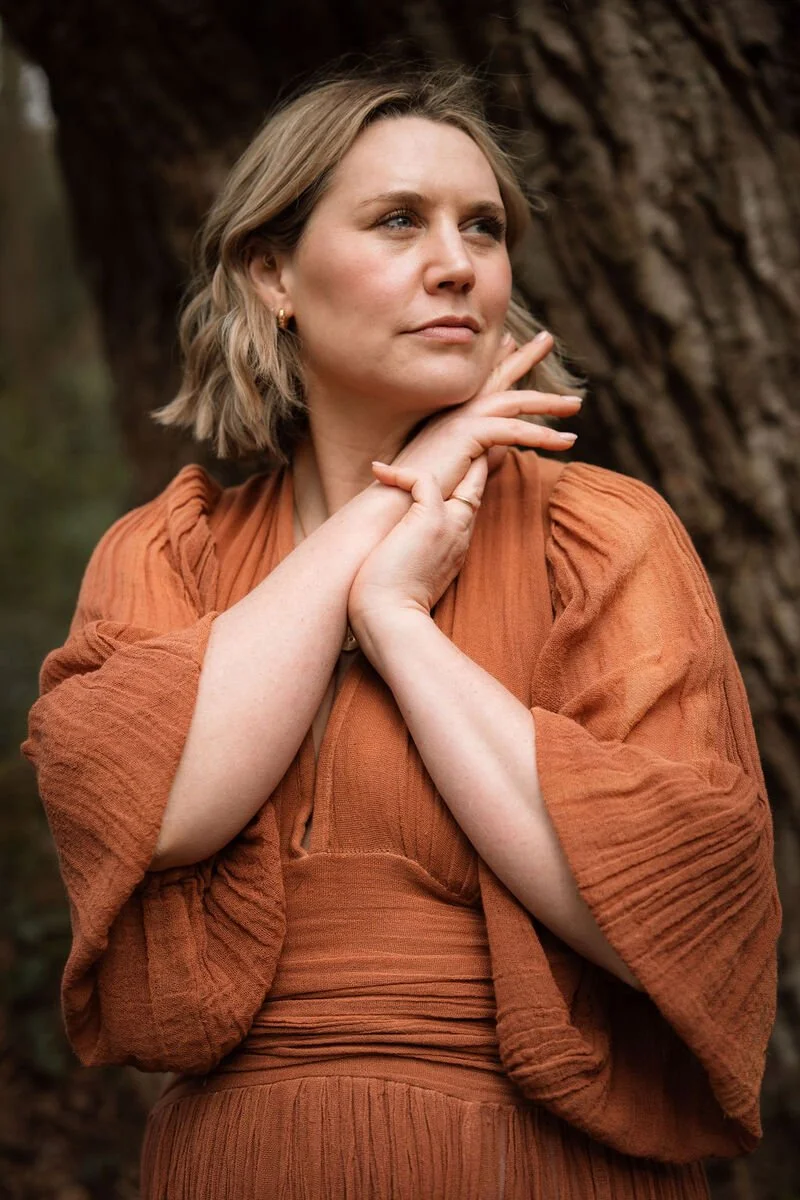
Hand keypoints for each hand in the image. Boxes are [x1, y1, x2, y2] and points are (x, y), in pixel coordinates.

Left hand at [349, 456, 488, 652]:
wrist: (391, 622)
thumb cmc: (390, 607)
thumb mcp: (406, 575)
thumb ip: (407, 553)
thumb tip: (388, 548)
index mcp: (455, 547)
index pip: (468, 505)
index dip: (465, 483)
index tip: (450, 468)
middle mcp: (460, 533)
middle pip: (476, 484)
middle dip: (474, 456)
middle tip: (460, 435)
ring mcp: (449, 525)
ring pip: (464, 474)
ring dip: (444, 454)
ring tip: (421, 440)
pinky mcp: (429, 520)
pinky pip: (423, 480)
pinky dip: (400, 472)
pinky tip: (378, 471)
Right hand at [383, 330, 579, 500]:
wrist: (398, 501)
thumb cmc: (424, 491)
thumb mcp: (459, 468)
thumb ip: (481, 457)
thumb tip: (501, 453)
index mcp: (452, 415)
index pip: (481, 381)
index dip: (499, 359)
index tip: (513, 342)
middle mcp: (457, 410)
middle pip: (499, 376)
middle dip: (525, 356)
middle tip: (547, 339)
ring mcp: (462, 418)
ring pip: (515, 401)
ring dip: (549, 402)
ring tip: (575, 405)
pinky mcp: (469, 433)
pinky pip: (515, 430)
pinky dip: (544, 435)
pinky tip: (566, 442)